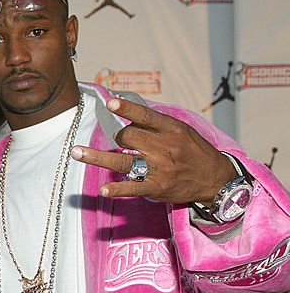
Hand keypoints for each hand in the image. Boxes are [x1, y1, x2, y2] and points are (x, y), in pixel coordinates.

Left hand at [70, 97, 236, 205]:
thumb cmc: (194, 151)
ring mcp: (159, 169)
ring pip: (122, 161)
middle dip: (118, 138)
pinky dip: (117, 189)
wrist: (216, 179)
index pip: (145, 116)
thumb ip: (156, 124)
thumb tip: (129, 113)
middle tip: (122, 142)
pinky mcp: (157, 187)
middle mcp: (164, 148)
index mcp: (171, 129)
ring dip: (96, 157)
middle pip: (127, 137)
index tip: (110, 102)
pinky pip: (133, 188)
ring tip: (76, 152)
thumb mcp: (182, 130)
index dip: (127, 109)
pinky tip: (103, 190)